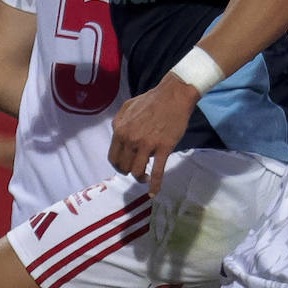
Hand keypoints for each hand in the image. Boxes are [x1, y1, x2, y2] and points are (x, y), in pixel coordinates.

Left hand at [109, 74, 200, 193]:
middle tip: (137, 170)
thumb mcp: (127, 107)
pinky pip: (158, 172)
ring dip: (140, 178)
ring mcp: (147, 145)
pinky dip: (155, 185)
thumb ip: (119, 122)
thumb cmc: (151, 100)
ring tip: (145, 177)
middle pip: (124, 167)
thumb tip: (117, 134)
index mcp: (120, 130)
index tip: (125, 166)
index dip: (119, 165)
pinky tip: (153, 192)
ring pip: (137, 172)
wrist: (173, 96)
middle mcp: (130, 140)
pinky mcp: (163, 148)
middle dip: (129, 171)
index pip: (113, 157)